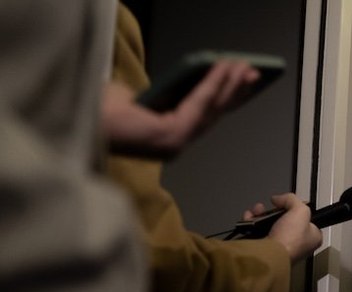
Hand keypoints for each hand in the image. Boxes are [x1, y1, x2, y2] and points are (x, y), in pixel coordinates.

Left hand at [103, 59, 260, 157]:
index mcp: (165, 139)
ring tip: (243, 66)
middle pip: (214, 113)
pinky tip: (222, 67)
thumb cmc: (98, 113)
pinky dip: (213, 83)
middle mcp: (174, 145)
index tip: (242, 84)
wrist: (78, 125)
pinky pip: (198, 103)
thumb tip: (183, 81)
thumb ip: (160, 95)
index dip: (225, 99)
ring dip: (230, 84)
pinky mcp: (172, 136)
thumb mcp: (135, 98)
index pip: (203, 116)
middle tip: (253, 73)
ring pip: (211, 108)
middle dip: (236, 91)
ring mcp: (175, 143)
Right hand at [246, 193, 321, 261]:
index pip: (307, 220)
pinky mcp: (263, 249)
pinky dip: (251, 223)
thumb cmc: (290, 237)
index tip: (289, 204)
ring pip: (270, 225)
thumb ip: (292, 199)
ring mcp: (279, 248)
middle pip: (285, 220)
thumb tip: (278, 199)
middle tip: (272, 206)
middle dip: (275, 210)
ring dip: (261, 214)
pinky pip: (256, 231)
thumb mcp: (300, 210)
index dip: (297, 210)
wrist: (268, 256)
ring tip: (257, 211)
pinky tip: (249, 218)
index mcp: (312, 238)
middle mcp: (297, 244)